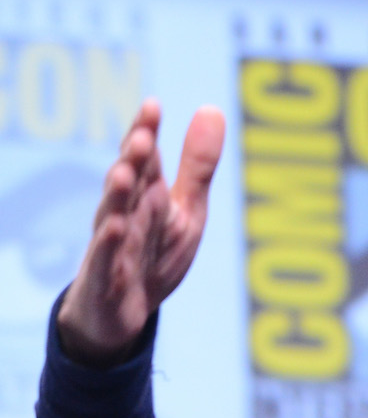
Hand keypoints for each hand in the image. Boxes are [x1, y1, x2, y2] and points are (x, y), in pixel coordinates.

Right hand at [57, 98, 225, 366]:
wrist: (123, 311)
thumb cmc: (155, 252)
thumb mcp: (187, 209)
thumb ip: (197, 165)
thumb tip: (212, 108)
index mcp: (146, 195)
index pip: (145, 158)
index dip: (147, 132)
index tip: (153, 105)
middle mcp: (126, 213)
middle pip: (130, 181)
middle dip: (134, 158)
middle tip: (144, 134)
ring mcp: (113, 244)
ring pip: (113, 214)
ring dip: (118, 193)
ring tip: (124, 171)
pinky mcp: (105, 276)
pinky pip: (106, 258)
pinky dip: (108, 243)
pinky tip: (112, 227)